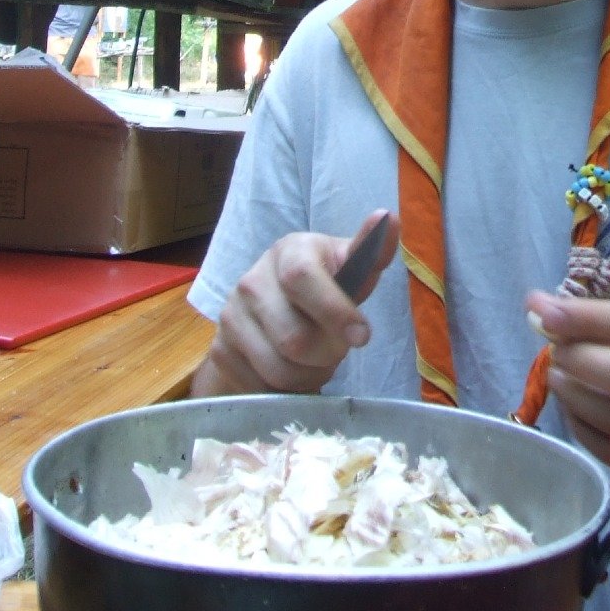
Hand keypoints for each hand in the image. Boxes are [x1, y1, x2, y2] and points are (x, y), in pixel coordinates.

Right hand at [201, 211, 400, 394]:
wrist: (272, 311)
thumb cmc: (323, 286)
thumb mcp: (348, 269)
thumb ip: (371, 252)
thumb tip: (389, 220)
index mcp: (288, 251)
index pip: (301, 277)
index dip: (334, 311)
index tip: (362, 336)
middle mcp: (251, 280)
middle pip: (295, 337)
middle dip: (328, 355)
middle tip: (338, 350)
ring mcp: (230, 316)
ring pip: (279, 369)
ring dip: (309, 376)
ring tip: (317, 362)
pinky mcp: (220, 351)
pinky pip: (261, 387)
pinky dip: (286, 390)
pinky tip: (292, 371)